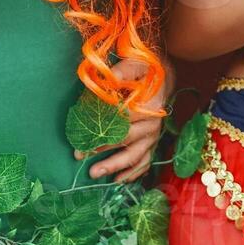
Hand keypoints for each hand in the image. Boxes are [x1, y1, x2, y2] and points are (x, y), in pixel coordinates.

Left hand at [76, 59, 169, 183]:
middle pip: (125, 140)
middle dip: (102, 149)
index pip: (123, 119)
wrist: (163, 79)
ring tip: (95, 173)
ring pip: (134, 156)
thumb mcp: (135, 64)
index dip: (102, 128)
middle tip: (80, 156)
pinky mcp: (152, 143)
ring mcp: (153, 136)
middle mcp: (153, 123)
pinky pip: (145, 162)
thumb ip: (122, 72)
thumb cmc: (144, 72)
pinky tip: (118, 180)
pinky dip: (133, 173)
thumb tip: (107, 79)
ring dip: (115, 166)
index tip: (82, 135)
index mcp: (149, 104)